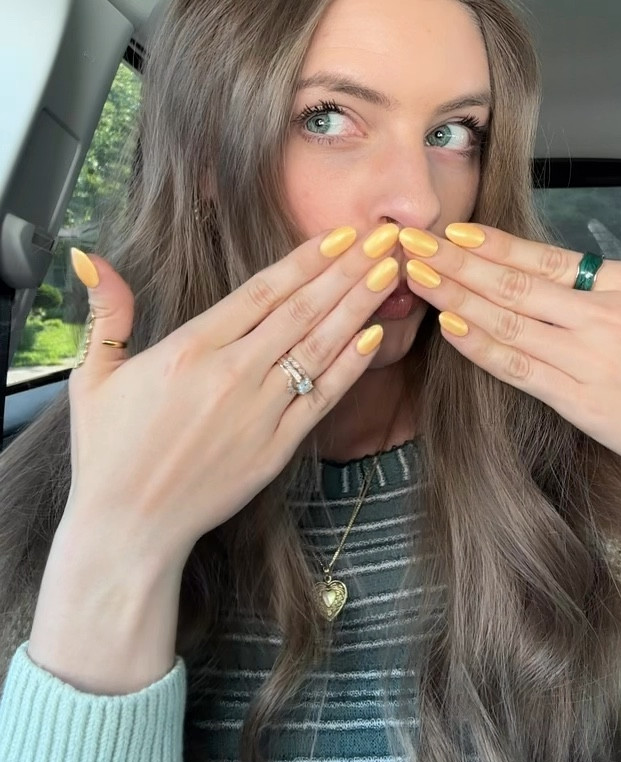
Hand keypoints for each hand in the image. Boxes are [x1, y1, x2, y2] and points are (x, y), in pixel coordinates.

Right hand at [65, 223, 400, 567]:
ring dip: (358, 308)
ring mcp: (258, 413)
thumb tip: (90, 256)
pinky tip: (374, 337)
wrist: (128, 528)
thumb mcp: (94, 375)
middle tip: (383, 239)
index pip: (261, 292)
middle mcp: (230, 375)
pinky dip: (350, 367)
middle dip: (346, 271)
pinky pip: (321, 399)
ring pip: (318, 348)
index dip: (306, 259)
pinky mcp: (275, 448)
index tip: (339, 234)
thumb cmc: (108, 451)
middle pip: (300, 311)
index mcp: (189, 349)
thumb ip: (106, 311)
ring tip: (389, 274)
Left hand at [400, 176, 620, 494]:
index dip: (497, 244)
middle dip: (457, 262)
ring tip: (419, 278)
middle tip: (414, 244)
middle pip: (517, 284)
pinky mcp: (583, 404)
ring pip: (510, 323)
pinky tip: (452, 330)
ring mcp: (592, 362)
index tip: (457, 231)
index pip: (551, 257)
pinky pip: (521, 370)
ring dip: (457, 298)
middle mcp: (609, 318)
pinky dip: (483, 349)